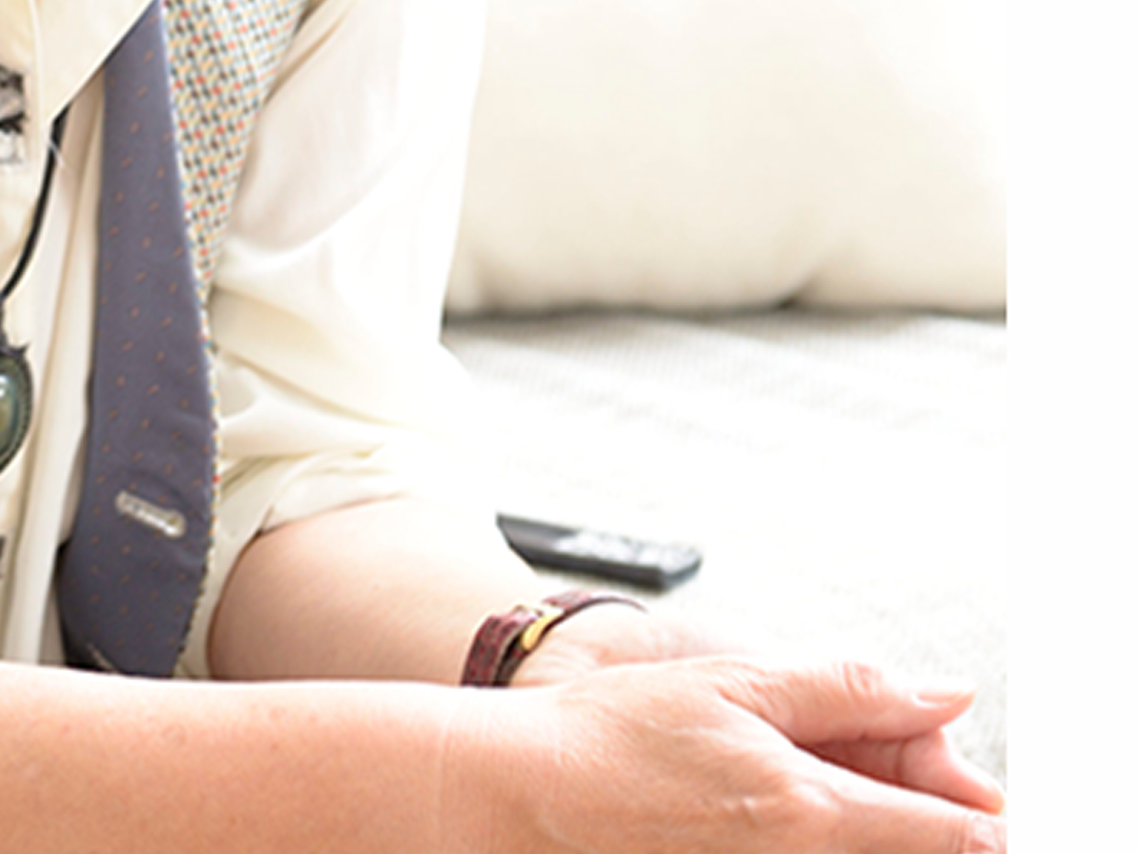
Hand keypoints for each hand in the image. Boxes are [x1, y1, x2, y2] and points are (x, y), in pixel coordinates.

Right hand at [452, 655, 1005, 852]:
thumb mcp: (735, 681)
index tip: (978, 788)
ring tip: (801, 775)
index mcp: (808, 808)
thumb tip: (947, 697)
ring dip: (870, 824)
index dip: (981, 809)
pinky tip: (771, 809)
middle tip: (881, 765)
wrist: (535, 792)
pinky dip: (820, 835)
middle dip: (926, 813)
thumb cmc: (618, 734)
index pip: (955, 834)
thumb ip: (848, 689)